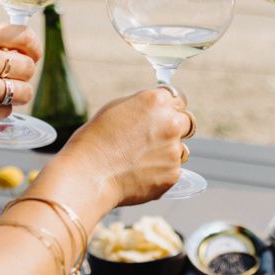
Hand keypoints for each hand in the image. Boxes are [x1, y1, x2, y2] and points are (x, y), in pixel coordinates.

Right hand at [0, 21, 40, 138]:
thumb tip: (13, 46)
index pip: (24, 36)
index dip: (32, 47)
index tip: (31, 55)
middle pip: (27, 65)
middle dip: (23, 72)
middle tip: (11, 77)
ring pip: (23, 91)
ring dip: (17, 93)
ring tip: (1, 93)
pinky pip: (5, 112)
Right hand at [49, 88, 190, 206]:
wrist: (88, 175)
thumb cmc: (94, 140)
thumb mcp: (116, 108)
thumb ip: (143, 106)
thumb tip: (156, 110)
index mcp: (157, 101)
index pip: (178, 99)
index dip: (168, 108)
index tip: (161, 117)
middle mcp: (171, 123)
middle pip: (186, 122)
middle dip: (174, 129)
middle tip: (153, 139)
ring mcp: (174, 150)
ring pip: (180, 149)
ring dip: (167, 152)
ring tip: (139, 160)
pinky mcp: (173, 174)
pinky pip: (172, 171)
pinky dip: (160, 173)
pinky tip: (138, 174)